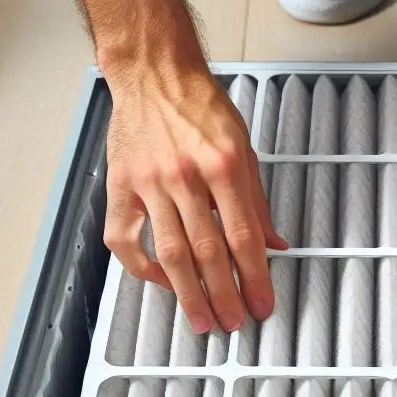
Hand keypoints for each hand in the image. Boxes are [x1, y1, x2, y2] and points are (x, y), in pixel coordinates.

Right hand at [104, 65, 285, 333]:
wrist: (154, 73)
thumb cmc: (200, 105)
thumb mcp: (244, 146)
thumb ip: (257, 200)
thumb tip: (274, 244)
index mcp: (224, 164)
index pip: (243, 236)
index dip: (255, 277)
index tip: (262, 304)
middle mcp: (186, 175)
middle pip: (208, 251)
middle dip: (224, 295)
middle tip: (234, 322)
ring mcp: (149, 182)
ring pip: (169, 252)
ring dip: (188, 293)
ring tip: (203, 319)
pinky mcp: (121, 185)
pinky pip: (124, 239)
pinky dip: (142, 267)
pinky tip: (161, 283)